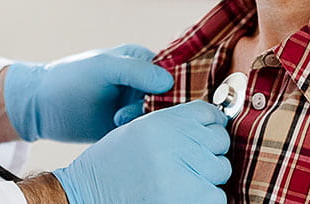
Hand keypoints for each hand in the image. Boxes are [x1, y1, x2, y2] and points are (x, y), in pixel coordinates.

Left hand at [3, 44, 173, 142]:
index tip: (159, 99)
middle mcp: (142, 84)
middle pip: (171, 100)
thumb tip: (169, 81)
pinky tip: (119, 131)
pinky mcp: (127, 128)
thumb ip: (135, 71)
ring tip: (117, 119)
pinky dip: (139, 135)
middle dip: (158, 109)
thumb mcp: (102, 69)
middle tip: (129, 112)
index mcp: (141, 61)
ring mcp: (135, 106)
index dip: (174, 88)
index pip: (174, 73)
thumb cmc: (69, 79)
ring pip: (160, 119)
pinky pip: (145, 134)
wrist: (40, 107)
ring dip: (144, 122)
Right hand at [52, 101, 230, 203]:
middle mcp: (175, 142)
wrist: (88, 192)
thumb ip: (173, 124)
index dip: (208, 124)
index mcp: (161, 122)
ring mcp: (184, 172)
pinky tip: (180, 196)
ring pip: (221, 170)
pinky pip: (217, 197)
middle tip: (184, 163)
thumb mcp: (138, 131)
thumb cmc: (113, 163)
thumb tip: (216, 122)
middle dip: (207, 152)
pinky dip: (204, 199)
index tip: (200, 136)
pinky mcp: (191, 198)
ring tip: (178, 181)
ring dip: (206, 177)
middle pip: (220, 141)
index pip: (208, 113)